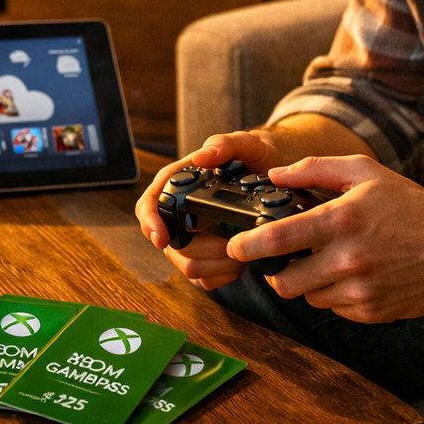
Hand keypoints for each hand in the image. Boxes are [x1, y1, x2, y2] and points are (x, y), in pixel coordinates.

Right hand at [134, 129, 287, 290]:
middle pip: (171, 245)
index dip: (150, 223)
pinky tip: (241, 262)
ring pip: (189, 266)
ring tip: (241, 251)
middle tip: (231, 243)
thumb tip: (202, 157)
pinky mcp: (208, 259)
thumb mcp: (245, 144)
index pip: (149, 205)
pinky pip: (205, 279)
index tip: (162, 238)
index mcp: (178, 184)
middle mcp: (180, 214)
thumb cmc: (255, 158)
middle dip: (202, 250)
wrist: (275, 176)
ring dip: (216, 264)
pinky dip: (223, 275)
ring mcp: (192, 239)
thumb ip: (224, 145)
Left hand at [227, 155, 423, 322]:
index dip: (247, 246)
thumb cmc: (409, 205)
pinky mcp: (372, 312)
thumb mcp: (365, 173)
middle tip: (285, 259)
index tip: (234, 247)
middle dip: (278, 272)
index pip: (278, 239)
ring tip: (332, 261)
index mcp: (341, 220)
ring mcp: (361, 291)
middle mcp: (348, 259)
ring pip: (309, 297)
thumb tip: (275, 175)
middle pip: (285, 282)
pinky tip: (356, 275)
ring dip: (310, 283)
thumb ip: (315, 169)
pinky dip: (336, 295)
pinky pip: (335, 308)